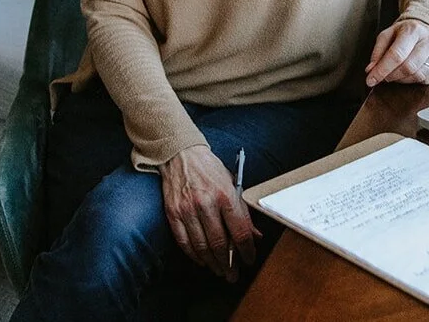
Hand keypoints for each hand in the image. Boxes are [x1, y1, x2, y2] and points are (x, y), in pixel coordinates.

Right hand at [161, 144, 257, 280]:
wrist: (180, 153)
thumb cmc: (209, 168)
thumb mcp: (231, 183)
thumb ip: (243, 210)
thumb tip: (255, 235)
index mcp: (225, 194)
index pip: (240, 231)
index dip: (247, 250)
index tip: (249, 259)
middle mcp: (206, 203)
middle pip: (220, 244)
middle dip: (229, 264)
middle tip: (233, 275)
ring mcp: (187, 209)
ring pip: (202, 247)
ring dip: (212, 263)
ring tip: (220, 270)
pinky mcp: (173, 213)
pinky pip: (184, 242)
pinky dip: (194, 255)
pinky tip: (202, 260)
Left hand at [365, 18, 428, 86]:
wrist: (425, 28)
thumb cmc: (404, 33)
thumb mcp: (387, 35)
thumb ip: (378, 52)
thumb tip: (371, 70)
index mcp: (412, 30)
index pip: (396, 54)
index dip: (382, 70)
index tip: (371, 79)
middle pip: (408, 67)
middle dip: (391, 76)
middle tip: (383, 76)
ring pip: (418, 75)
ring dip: (401, 79)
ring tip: (394, 74)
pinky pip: (426, 79)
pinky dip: (412, 80)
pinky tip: (407, 73)